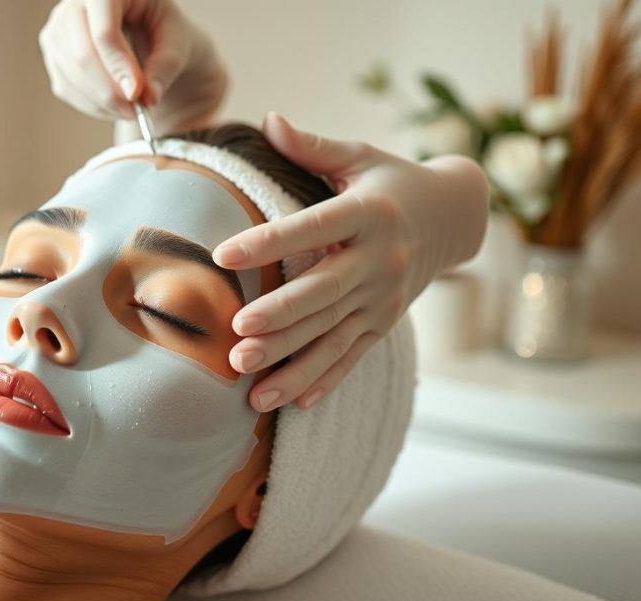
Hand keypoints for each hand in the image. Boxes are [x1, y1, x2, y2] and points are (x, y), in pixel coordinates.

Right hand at [38, 0, 227, 133]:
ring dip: (101, 102)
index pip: (104, 30)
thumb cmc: (162, 30)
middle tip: (136, 111)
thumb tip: (149, 98)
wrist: (145, 31)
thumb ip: (165, 67)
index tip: (137, 95)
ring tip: (131, 111)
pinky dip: (91, 105)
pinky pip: (65, 86)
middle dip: (109, 91)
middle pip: (82, 53)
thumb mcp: (175, 42)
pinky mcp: (52, 51)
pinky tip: (114, 108)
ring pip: (71, 74)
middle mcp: (74, 2)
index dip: (118, 66)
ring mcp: (57, 27)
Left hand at [214, 113, 487, 412]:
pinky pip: (350, 357)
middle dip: (279, 319)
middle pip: (323, 293)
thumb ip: (312, 147)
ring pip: (332, 336)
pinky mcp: (384, 324)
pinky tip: (290, 403)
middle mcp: (380, 261)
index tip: (222, 253)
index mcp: (368, 214)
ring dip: (290, 363)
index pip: (312, 227)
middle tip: (237, 338)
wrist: (455, 218)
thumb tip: (268, 119)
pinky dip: (321, 381)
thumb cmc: (392, 182)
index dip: (268, 242)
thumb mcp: (359, 157)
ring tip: (248, 387)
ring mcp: (384, 299)